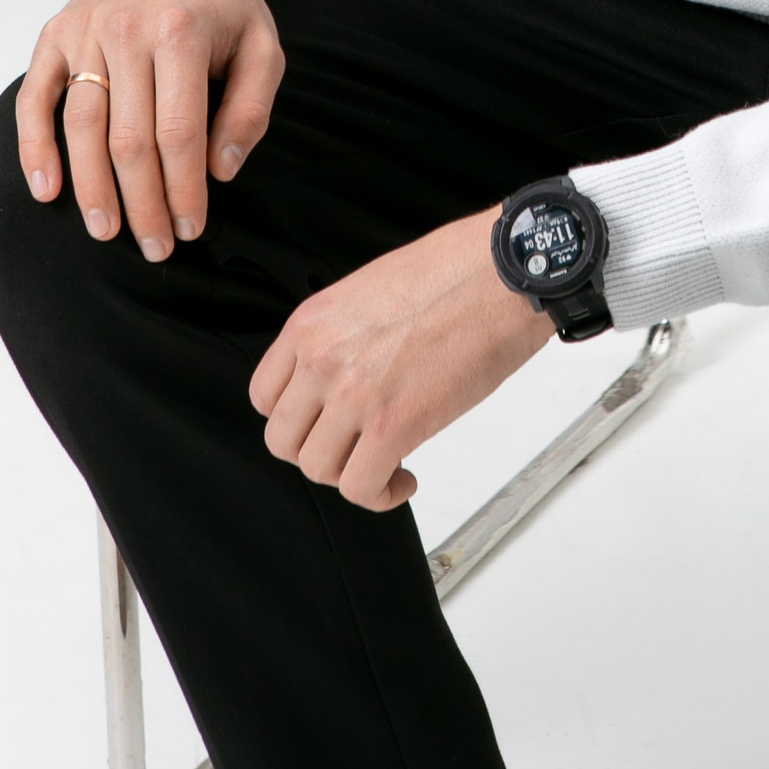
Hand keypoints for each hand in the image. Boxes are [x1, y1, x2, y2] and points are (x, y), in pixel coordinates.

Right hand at [14, 0, 284, 259]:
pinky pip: (36, 99)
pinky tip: (47, 189)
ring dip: (91, 189)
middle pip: (128, 139)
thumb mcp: (261, 44)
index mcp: (181, 31)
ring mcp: (86, 33)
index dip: (183, 190)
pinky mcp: (56, 36)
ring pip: (81, 127)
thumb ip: (251, 108)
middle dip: (142, 204)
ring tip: (106, 231)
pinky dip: (35, 147)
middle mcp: (127, 30)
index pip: (178, 132)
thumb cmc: (219, 1)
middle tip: (154, 246)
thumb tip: (221, 169)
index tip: (190, 227)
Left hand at [249, 210, 551, 510]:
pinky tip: (403, 478)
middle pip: (284, 441)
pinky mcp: (391, 426)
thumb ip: (343, 335)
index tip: (324, 424)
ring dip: (352, 475)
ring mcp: (352, 394)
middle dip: (321, 452)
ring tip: (386, 464)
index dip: (297, 419)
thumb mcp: (372, 290)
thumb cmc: (455, 274)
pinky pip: (360, 487)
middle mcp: (321, 358)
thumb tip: (345, 373)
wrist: (502, 276)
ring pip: (318, 469)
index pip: (266, 396)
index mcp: (312, 322)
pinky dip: (380, 494)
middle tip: (356, 447)